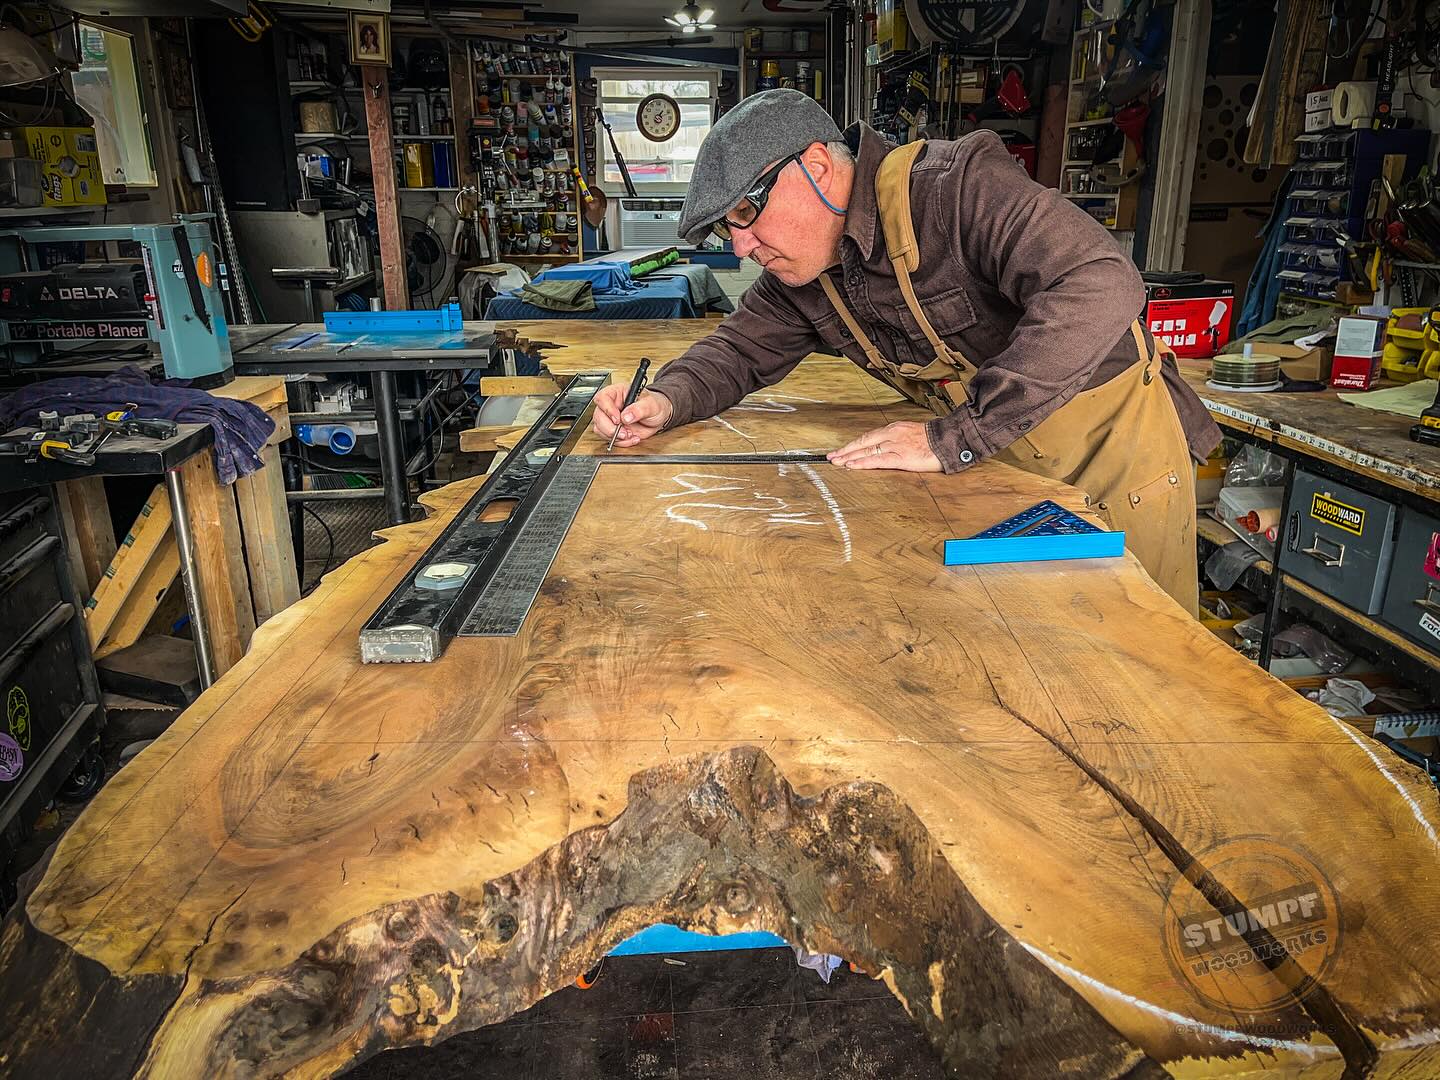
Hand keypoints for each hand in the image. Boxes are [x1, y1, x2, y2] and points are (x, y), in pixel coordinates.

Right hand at [591, 386, 672, 447]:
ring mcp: (611, 418)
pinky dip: (620, 442)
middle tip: (624, 433)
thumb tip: (627, 416)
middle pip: (598, 416)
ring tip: (630, 435)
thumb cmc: (655, 404)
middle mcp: (611, 405)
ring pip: (600, 429)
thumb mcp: (651, 404)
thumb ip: (639, 409)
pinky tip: (632, 438)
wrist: (658, 417)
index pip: (603, 398)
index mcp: (617, 393)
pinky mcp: (614, 430)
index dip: (607, 409)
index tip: (618, 419)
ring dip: (615, 437)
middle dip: (610, 428)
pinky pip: (609, 438)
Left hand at [827, 421, 942, 471]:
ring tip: (837, 462)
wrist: (949, 440)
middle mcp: (892, 434)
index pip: (869, 436)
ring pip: (867, 451)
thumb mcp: (912, 435)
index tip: (842, 449)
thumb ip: (898, 440)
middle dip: (845, 450)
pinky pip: (877, 460)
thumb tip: (887, 448)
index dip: (853, 444)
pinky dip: (863, 463)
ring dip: (849, 457)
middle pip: (863, 442)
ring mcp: (895, 445)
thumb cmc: (934, 440)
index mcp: (894, 428)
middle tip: (831, 457)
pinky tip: (852, 466)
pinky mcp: (901, 456)